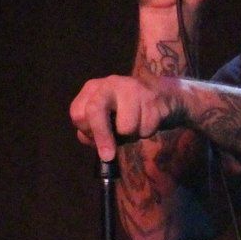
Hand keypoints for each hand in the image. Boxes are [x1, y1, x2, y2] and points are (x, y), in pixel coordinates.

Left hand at [69, 74, 186, 161]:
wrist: (163, 95)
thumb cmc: (126, 111)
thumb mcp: (104, 116)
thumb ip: (92, 131)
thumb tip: (92, 142)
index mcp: (93, 88)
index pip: (77, 113)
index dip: (86, 131)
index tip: (94, 141)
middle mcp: (110, 84)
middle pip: (95, 111)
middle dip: (101, 137)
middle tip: (107, 156)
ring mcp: (132, 89)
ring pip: (125, 127)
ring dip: (130, 136)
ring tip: (135, 125)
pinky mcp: (152, 99)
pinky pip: (145, 129)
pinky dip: (146, 132)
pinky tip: (147, 120)